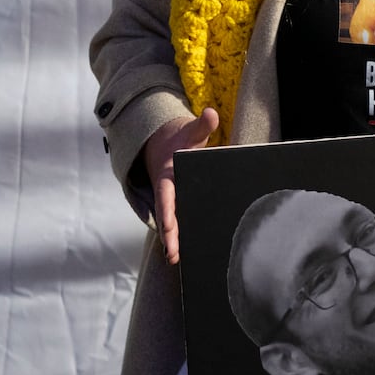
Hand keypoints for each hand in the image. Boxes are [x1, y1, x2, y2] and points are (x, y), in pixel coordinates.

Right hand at [143, 107, 218, 264]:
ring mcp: (172, 199)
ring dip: (174, 240)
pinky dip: (181, 235)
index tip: (169, 227)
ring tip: (175, 260)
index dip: (167, 212)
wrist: (163, 144)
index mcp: (167, 177)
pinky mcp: (178, 204)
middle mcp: (167, 191)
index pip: (166, 197)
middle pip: (168, 216)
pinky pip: (180, 220)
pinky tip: (188, 253)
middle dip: (169, 235)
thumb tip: (211, 114)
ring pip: (172, 222)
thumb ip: (201, 125)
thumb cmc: (180, 139)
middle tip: (173, 254)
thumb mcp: (190, 131)